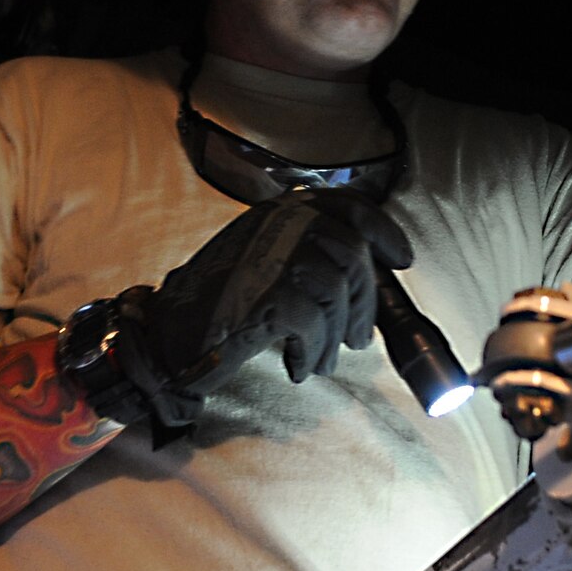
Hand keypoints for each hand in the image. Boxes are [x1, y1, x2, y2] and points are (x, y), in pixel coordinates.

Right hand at [118, 188, 412, 423]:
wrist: (169, 336)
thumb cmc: (219, 304)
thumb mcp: (264, 262)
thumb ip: (305, 256)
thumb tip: (362, 278)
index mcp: (279, 211)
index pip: (346, 205)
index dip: (382, 230)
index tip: (402, 258)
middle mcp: (277, 224)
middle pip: (350, 254)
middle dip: (363, 303)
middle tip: (357, 338)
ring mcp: (270, 256)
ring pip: (336, 290)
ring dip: (335, 335)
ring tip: (320, 359)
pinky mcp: (265, 294)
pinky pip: (313, 322)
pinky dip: (311, 350)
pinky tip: (297, 365)